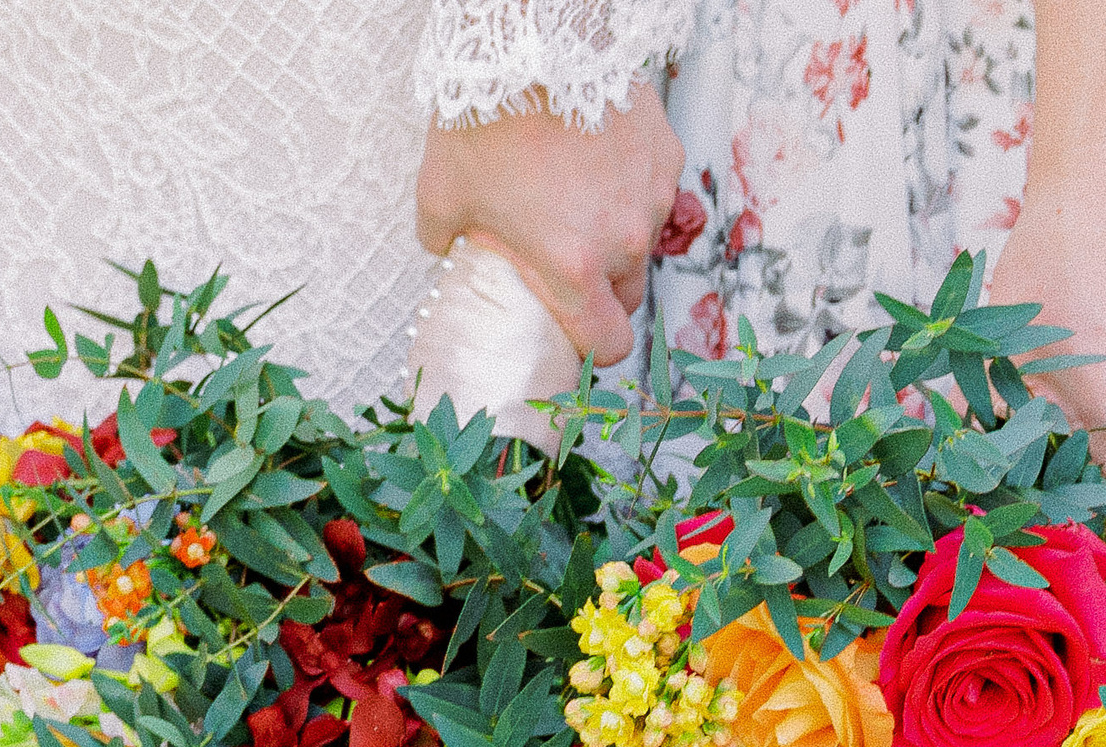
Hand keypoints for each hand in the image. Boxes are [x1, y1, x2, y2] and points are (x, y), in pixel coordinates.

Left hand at [415, 81, 684, 365]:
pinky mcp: (664, 152)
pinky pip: (650, 189)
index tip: (576, 333)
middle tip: (566, 261)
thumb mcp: (441, 192)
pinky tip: (593, 156)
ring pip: (642, 240)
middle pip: (628, 296)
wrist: (531, 39)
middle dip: (602, 290)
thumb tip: (445, 251)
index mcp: (573, 269)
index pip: (609, 345)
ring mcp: (650, 196)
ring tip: (575, 196)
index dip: (593, 348)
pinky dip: (628, 184)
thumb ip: (446, 240)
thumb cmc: (485, 117)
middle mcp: (623, 241)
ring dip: (616, 233)